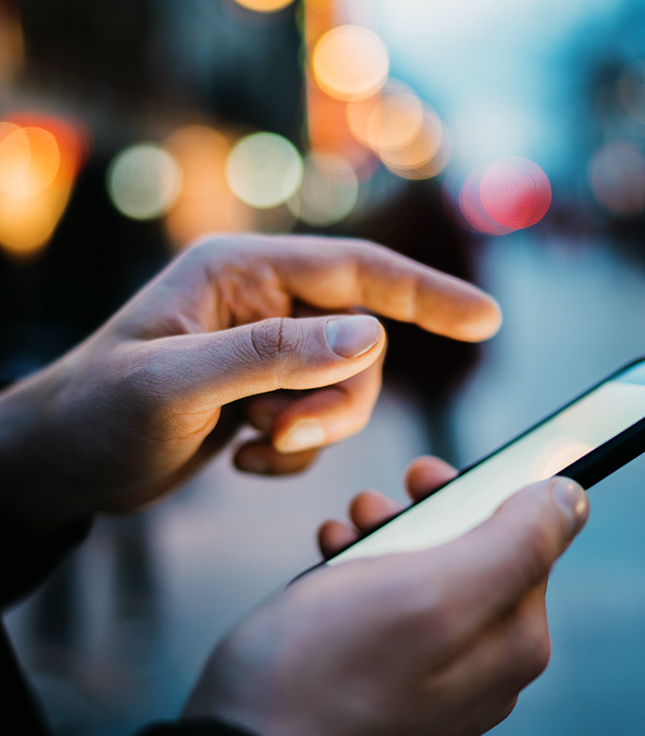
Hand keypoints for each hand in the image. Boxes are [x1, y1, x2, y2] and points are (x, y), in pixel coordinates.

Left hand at [0, 235, 499, 527]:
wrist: (65, 462)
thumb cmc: (98, 413)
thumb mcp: (177, 384)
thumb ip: (274, 356)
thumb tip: (370, 337)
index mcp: (243, 272)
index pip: (358, 272)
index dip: (427, 293)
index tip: (487, 319)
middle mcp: (265, 301)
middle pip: (359, 343)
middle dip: (336, 399)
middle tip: (282, 432)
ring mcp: (268, 348)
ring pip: (345, 388)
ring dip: (313, 427)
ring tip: (255, 444)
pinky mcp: (268, 390)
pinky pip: (320, 419)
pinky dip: (295, 448)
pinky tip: (246, 457)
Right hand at [185, 465, 588, 735]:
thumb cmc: (327, 668)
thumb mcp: (430, 590)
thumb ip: (514, 544)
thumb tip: (572, 499)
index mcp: (510, 638)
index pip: (524, 538)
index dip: (477, 494)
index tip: (428, 478)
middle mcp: (482, 661)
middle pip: (472, 552)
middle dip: (425, 515)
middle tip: (381, 503)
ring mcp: (434, 672)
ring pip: (426, 570)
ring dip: (389, 535)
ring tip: (351, 528)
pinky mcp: (389, 674)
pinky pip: (391, 602)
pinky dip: (364, 568)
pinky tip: (335, 560)